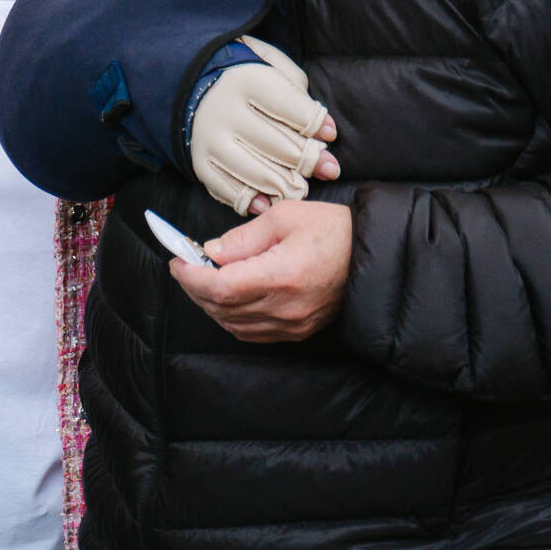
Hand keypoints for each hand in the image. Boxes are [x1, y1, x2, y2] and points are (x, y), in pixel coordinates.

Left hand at [171, 199, 354, 341]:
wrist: (372, 256)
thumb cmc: (333, 230)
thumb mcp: (285, 216)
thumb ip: (243, 237)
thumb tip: (210, 253)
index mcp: (282, 274)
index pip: (221, 286)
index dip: (192, 277)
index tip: (178, 261)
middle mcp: (285, 307)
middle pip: (222, 307)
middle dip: (195, 288)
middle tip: (185, 266)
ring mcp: (292, 324)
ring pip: (232, 324)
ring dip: (210, 304)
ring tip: (202, 280)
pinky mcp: (297, 331)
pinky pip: (251, 333)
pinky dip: (230, 317)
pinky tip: (226, 299)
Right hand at [188, 35, 340, 214]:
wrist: (191, 83)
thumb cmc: (246, 76)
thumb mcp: (272, 65)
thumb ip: (299, 91)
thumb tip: (323, 133)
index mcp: (246, 80)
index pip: (290, 109)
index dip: (315, 124)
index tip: (329, 135)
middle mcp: (224, 110)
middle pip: (277, 144)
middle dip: (307, 160)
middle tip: (328, 170)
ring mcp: (210, 139)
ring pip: (254, 171)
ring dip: (284, 186)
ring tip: (302, 189)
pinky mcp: (200, 162)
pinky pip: (226, 189)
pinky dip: (249, 200)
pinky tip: (268, 203)